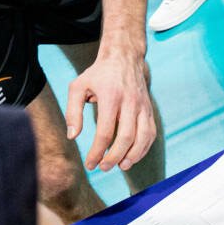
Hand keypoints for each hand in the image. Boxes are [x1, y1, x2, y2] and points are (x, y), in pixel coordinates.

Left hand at [66, 51, 156, 172]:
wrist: (124, 57)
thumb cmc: (98, 75)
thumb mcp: (78, 87)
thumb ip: (72, 112)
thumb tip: (73, 137)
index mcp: (110, 96)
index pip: (105, 131)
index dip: (97, 151)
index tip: (90, 164)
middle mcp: (130, 101)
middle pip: (126, 137)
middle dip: (114, 157)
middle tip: (103, 168)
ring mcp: (142, 106)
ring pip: (143, 137)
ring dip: (133, 156)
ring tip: (120, 166)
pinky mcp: (149, 109)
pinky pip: (151, 133)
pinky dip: (143, 149)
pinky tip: (131, 157)